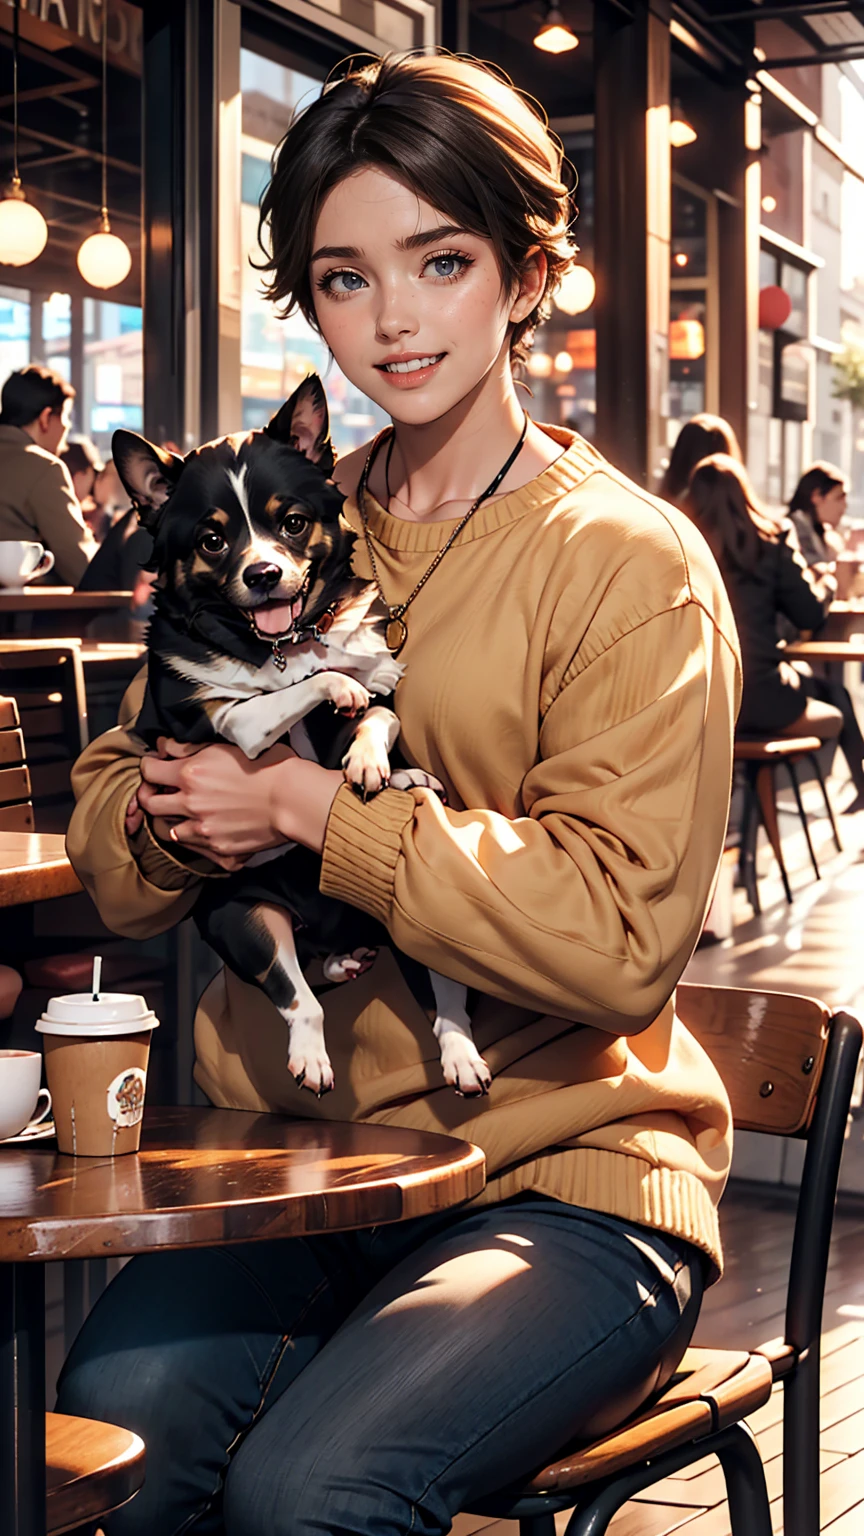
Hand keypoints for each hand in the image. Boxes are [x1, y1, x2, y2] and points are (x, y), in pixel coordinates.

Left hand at [136, 737, 342, 865]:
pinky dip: (195, 837)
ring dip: (173, 819)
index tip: (156, 765)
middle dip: (150, 794)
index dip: (149, 765)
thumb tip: (166, 746)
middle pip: (150, 804)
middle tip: (160, 790)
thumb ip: (191, 747)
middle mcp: (190, 804)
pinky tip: (205, 828)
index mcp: (190, 774)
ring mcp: (203, 830)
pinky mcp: (219, 849)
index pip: (148, 770)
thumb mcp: (229, 745)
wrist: (294, 799)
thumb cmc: (270, 765)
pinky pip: (195, 847)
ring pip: (169, 829)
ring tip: (185, 812)